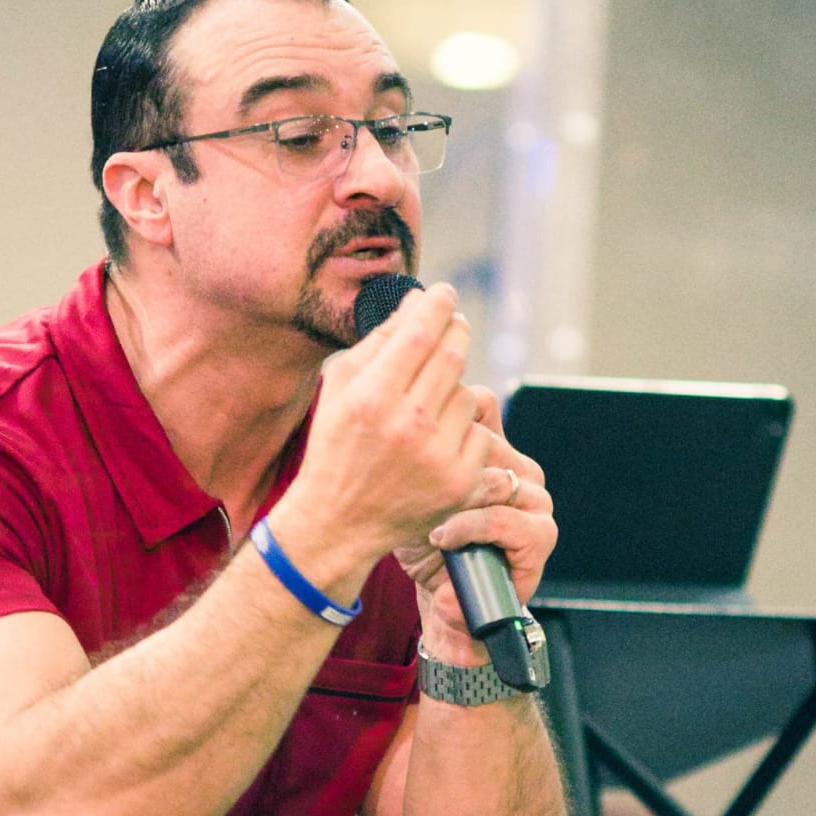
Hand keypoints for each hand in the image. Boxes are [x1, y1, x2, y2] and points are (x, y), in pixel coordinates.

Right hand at [277, 284, 490, 568]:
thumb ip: (377, 343)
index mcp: (370, 396)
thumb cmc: (336, 446)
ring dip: (455, 387)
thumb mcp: (338, 389)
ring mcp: (437, 455)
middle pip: (453, 355)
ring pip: (468, 393)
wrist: (339, 522)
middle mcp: (406, 424)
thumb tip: (416, 303)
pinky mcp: (459, 482)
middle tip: (454, 324)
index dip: (438, 304)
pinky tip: (439, 440)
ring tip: (430, 402)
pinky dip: (464, 429)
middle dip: (456, 331)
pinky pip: (480, 432)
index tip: (445, 294)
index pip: (419, 332)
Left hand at [395, 386, 556, 658]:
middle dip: (445, 467)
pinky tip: (444, 538)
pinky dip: (472, 529)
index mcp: (493, 448)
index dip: (442, 416)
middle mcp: (518, 468)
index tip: (406, 443)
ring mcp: (535, 500)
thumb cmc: (421, 541)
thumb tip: (395, 407)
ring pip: (497, 479)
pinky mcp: (541, 534)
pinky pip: (507, 520)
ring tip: (428, 523)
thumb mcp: (404, 490)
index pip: (478, 403)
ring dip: (458, 501)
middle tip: (411, 490)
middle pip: (485, 441)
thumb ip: (409, 451)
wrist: (444, 597)